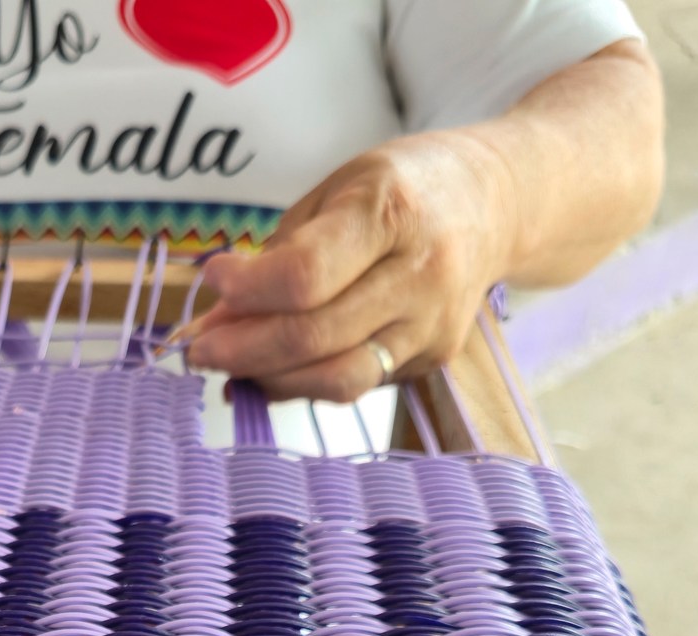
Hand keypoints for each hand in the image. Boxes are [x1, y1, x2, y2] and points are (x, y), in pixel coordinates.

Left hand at [186, 133, 514, 402]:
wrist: (498, 203)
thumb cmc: (403, 190)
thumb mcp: (337, 190)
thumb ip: (279, 255)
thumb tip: (217, 319)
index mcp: (391, 212)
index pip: (305, 275)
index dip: (247, 290)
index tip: (213, 279)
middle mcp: (421, 273)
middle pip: (314, 335)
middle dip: (243, 349)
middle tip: (199, 348)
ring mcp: (433, 323)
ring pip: (338, 379)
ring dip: (270, 380)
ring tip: (231, 366)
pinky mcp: (434, 357)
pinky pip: (358, 383)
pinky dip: (306, 383)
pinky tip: (276, 369)